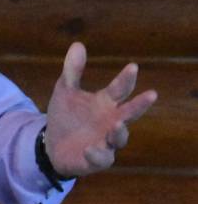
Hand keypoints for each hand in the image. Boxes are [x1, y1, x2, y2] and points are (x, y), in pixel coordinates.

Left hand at [44, 41, 156, 176]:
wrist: (52, 145)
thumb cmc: (66, 116)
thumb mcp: (65, 91)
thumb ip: (72, 70)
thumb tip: (77, 44)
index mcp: (106, 103)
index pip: (120, 89)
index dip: (126, 78)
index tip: (133, 66)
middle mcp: (112, 121)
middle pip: (130, 113)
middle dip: (140, 105)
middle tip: (151, 94)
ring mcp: (106, 141)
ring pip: (120, 138)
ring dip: (120, 132)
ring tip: (117, 124)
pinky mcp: (96, 159)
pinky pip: (101, 158)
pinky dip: (97, 154)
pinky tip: (89, 148)